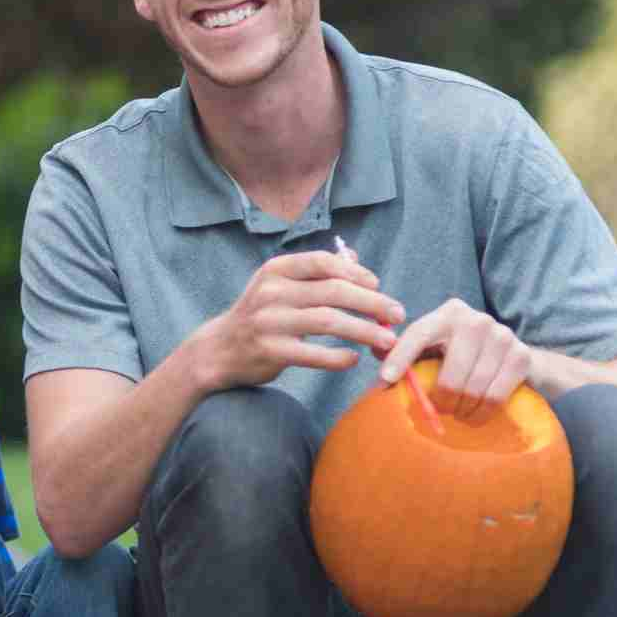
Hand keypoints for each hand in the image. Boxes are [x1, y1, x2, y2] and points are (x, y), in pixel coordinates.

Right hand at [191, 250, 402, 390]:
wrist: (218, 350)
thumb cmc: (259, 315)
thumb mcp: (279, 286)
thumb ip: (316, 272)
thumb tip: (355, 258)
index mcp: (275, 270)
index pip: (324, 263)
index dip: (356, 273)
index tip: (378, 286)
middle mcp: (270, 292)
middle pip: (334, 292)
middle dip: (372, 303)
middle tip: (398, 314)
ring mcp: (268, 322)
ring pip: (329, 322)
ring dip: (364, 331)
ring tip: (388, 340)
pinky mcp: (269, 351)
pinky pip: (314, 355)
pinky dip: (338, 358)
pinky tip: (353, 359)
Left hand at [380, 298, 532, 421]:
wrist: (515, 357)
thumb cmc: (460, 354)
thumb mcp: (431, 349)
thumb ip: (403, 351)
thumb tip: (377, 356)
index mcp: (447, 314)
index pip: (418, 335)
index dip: (400, 358)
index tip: (385, 380)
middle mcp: (475, 320)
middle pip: (449, 376)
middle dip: (441, 401)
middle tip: (438, 410)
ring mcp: (502, 336)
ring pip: (472, 390)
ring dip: (461, 410)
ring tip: (457, 413)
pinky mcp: (521, 356)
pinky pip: (495, 396)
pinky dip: (481, 413)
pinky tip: (475, 415)